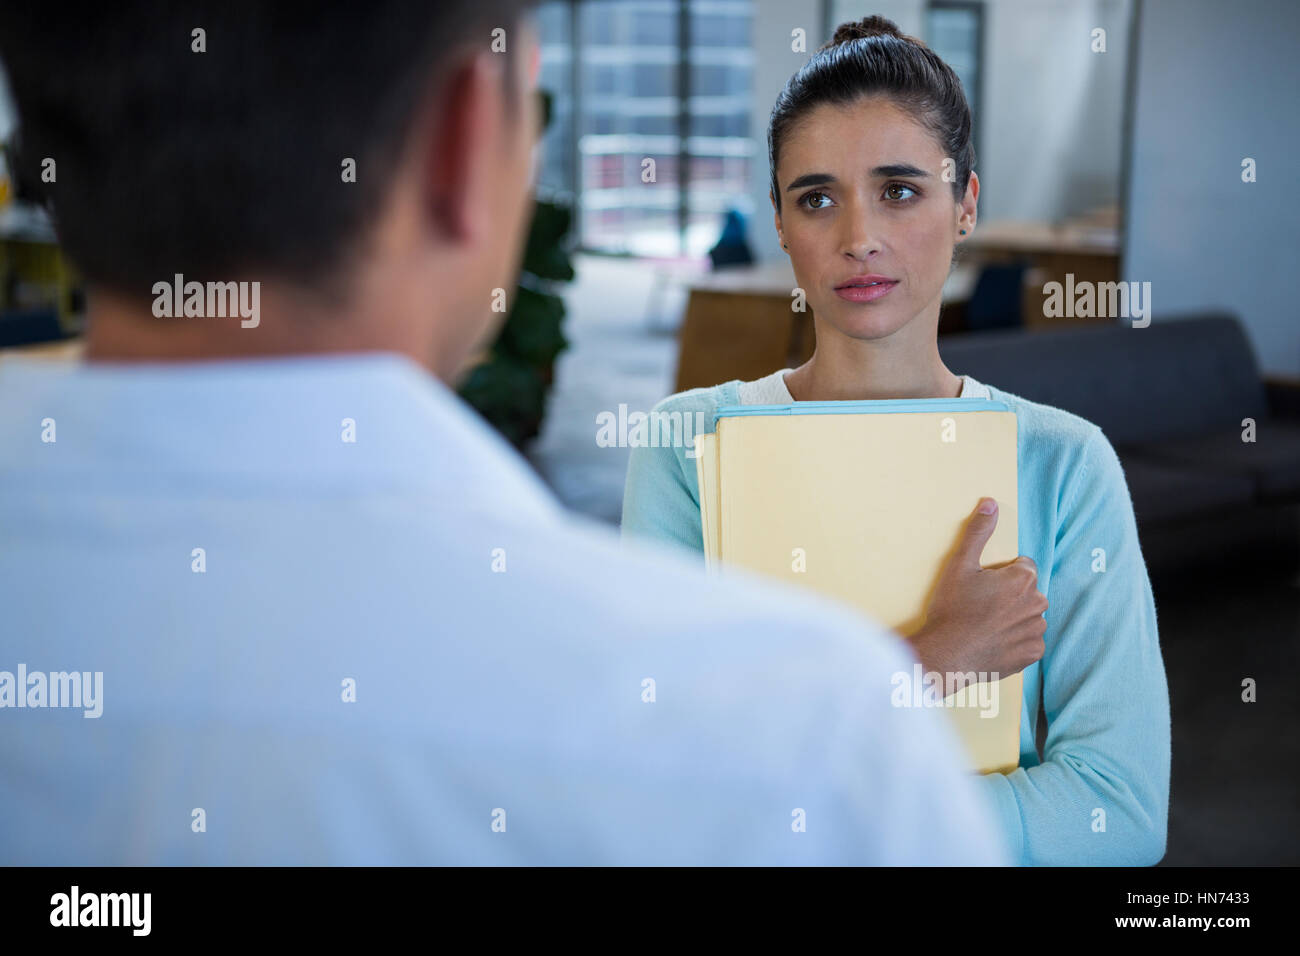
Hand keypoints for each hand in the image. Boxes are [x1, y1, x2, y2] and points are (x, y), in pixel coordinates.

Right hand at [908, 497, 1047, 686]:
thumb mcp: (960, 565)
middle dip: (1010, 596)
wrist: (946, 654)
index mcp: (1024, 579)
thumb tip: (990, 502)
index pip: (1023, 567)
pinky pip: (1029, 641)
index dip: (1002, 575)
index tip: (983, 587)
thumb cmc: (952, 609)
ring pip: (1028, 616)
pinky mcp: (1032, 654)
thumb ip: (978, 532)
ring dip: (1014, 618)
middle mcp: (1038, 604)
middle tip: (981, 606)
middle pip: (1028, 592)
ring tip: (985, 625)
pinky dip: (1015, 640)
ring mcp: (1037, 631)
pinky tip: (993, 641)